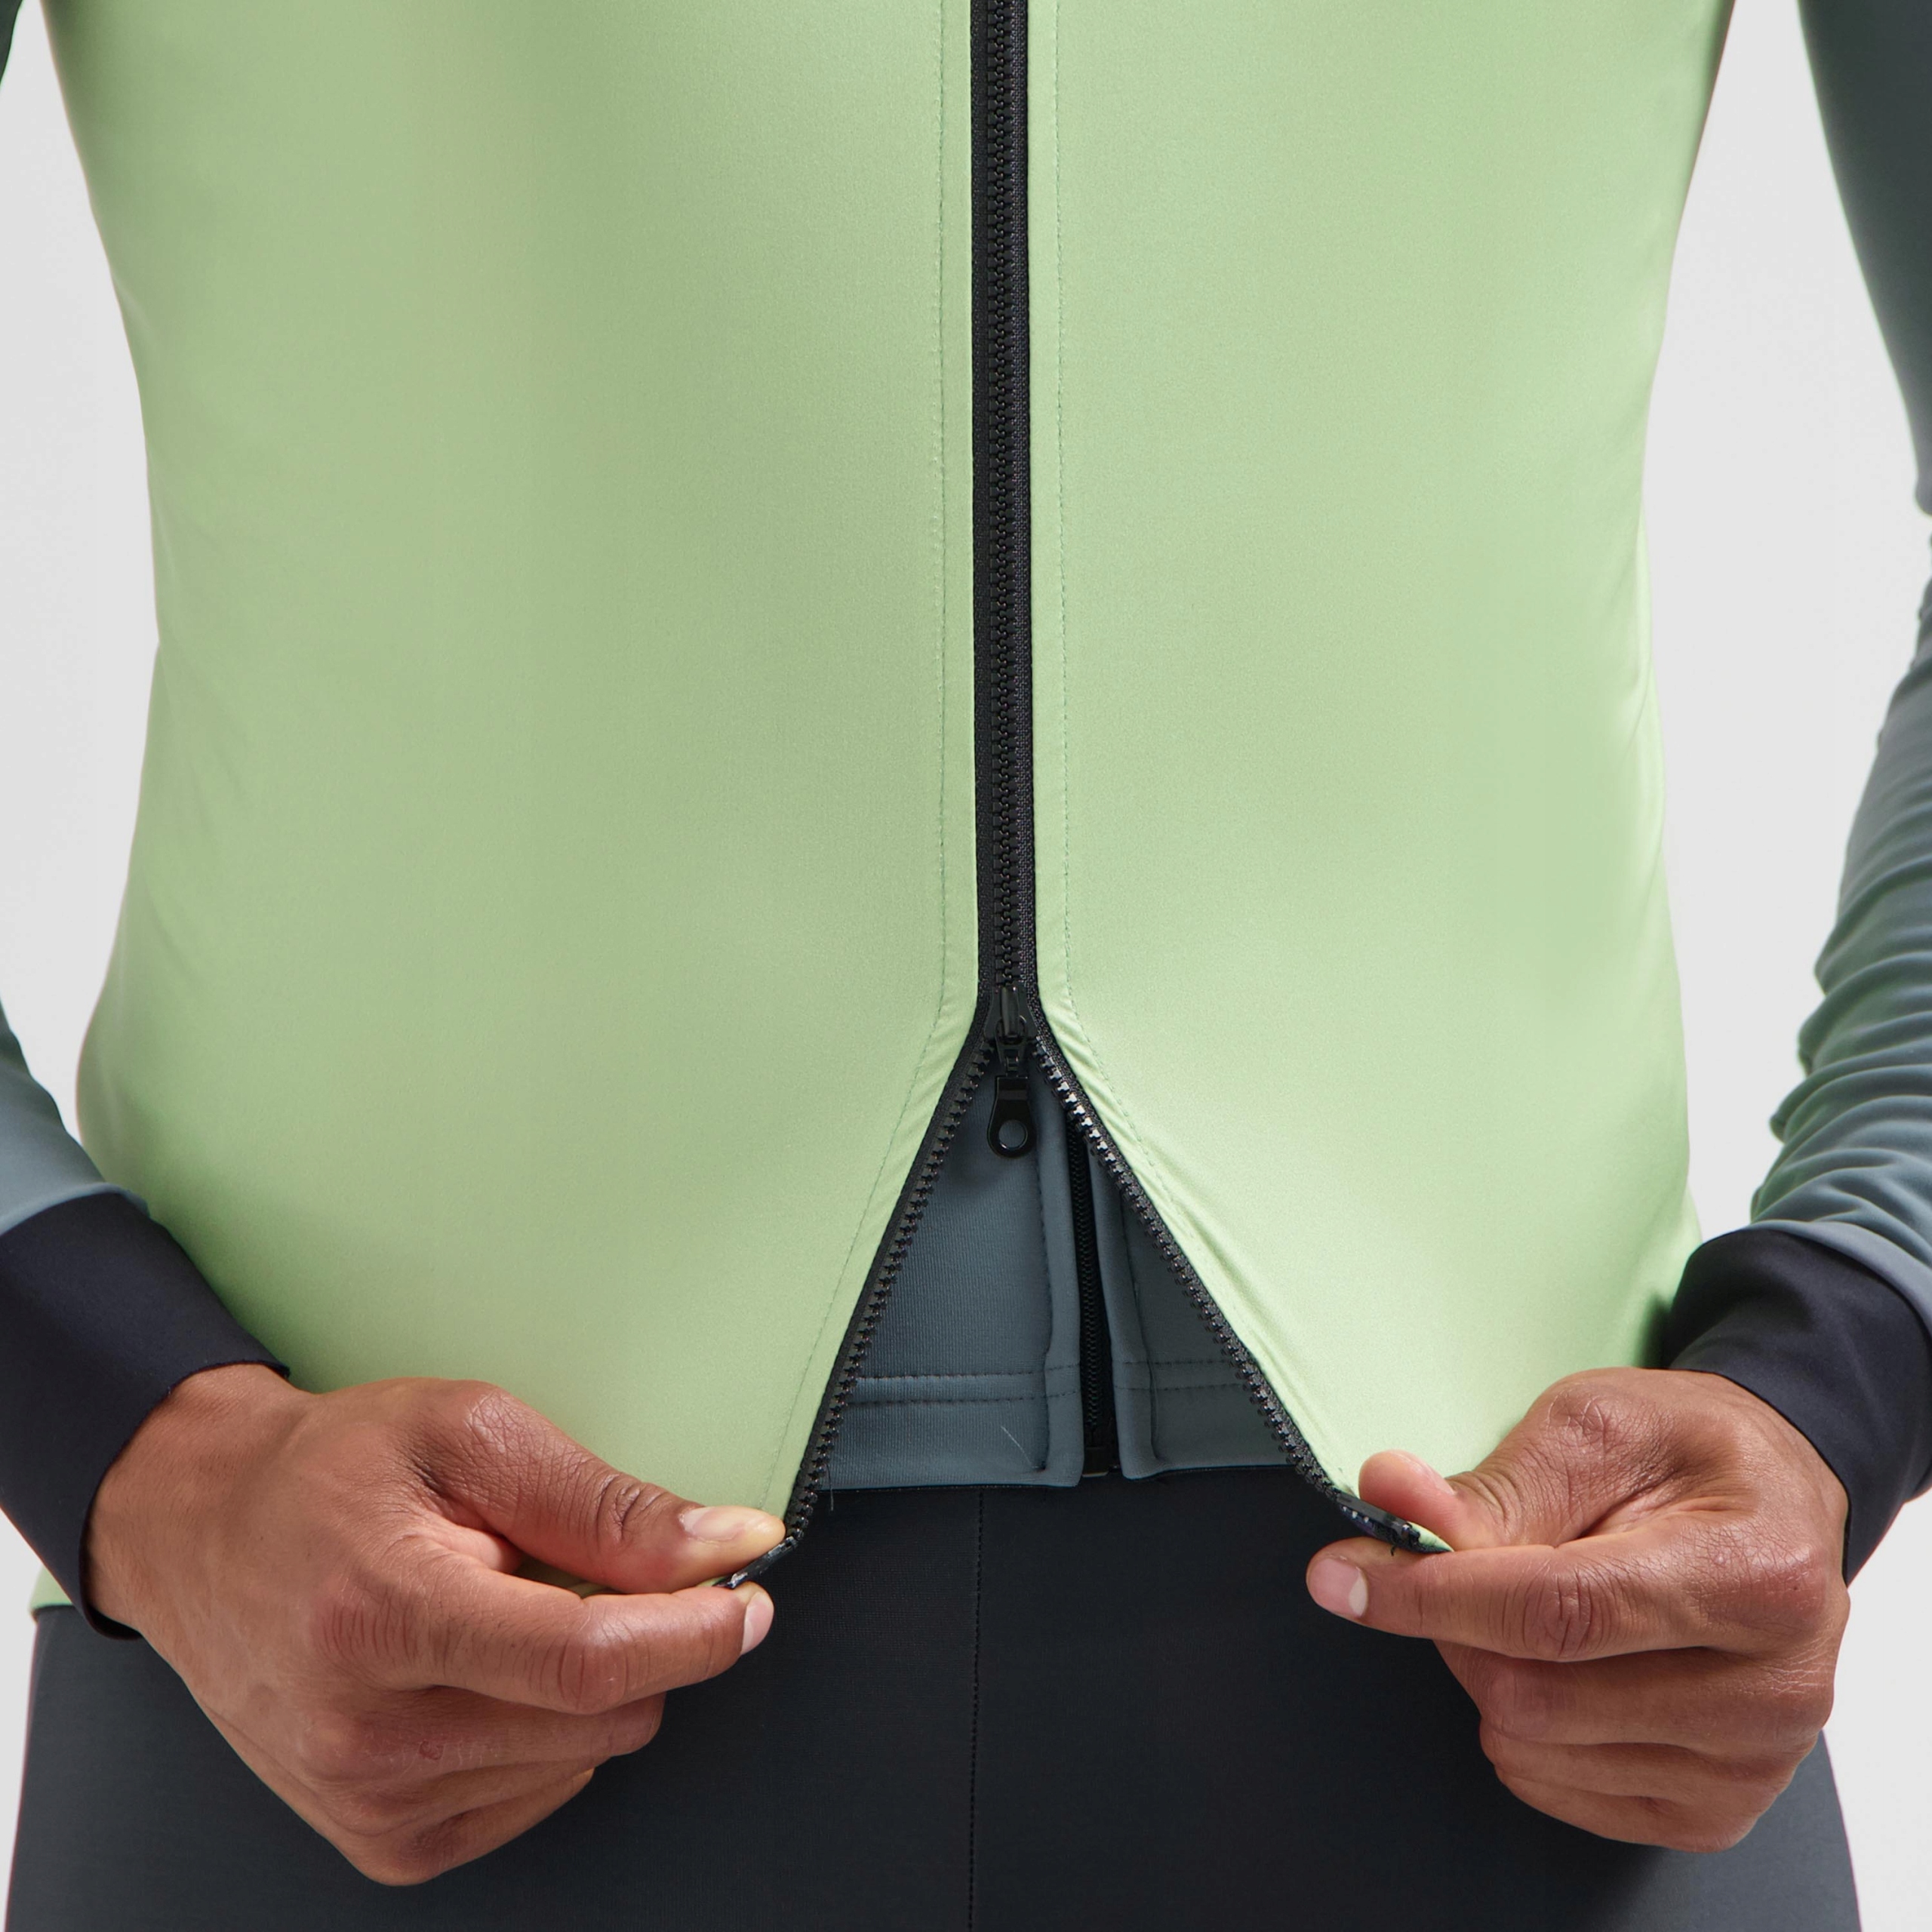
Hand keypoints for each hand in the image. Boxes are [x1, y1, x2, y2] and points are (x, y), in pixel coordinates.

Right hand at [86, 1365, 784, 1882]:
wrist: (210, 1534)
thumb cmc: (332, 1475)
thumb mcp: (472, 1432)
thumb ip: (603, 1500)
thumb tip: (722, 1547)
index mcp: (384, 1614)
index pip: (586, 1661)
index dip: (694, 1631)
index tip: (748, 1594)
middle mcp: (368, 1730)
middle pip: (601, 1716)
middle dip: (642, 1637)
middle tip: (578, 1565)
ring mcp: (371, 1801)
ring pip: (587, 1758)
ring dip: (590, 1683)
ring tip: (506, 1608)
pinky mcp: (385, 1841)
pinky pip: (544, 1793)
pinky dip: (550, 1728)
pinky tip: (487, 1669)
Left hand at [1303, 1368, 1849, 1849]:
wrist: (1776, 1501)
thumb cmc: (1692, 1456)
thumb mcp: (1598, 1425)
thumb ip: (1495, 1481)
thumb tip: (1391, 1496)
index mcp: (1755, 1577)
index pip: (1559, 1612)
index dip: (1434, 1596)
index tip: (1345, 1576)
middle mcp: (1772, 1689)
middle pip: (1537, 1693)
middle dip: (1455, 1626)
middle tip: (1452, 1566)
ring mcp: (1750, 1764)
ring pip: (1536, 1747)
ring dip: (1485, 1671)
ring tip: (1527, 1603)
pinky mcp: (1715, 1809)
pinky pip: (1558, 1789)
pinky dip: (1517, 1725)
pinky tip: (1553, 1662)